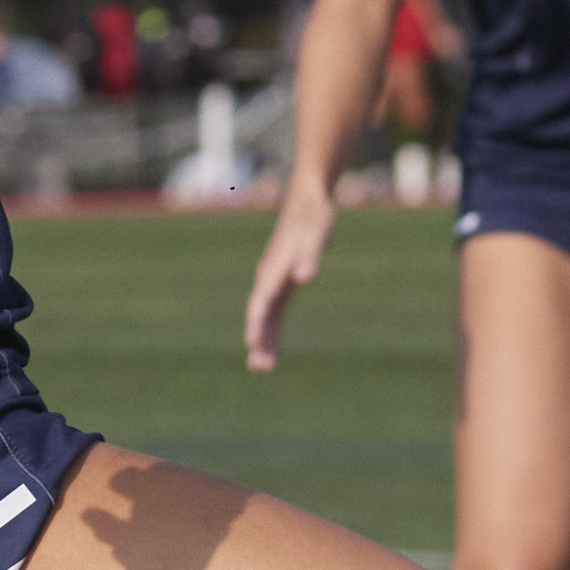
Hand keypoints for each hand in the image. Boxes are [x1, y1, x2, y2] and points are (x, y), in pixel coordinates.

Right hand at [245, 198, 333, 371]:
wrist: (308, 200)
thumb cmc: (313, 216)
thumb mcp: (317, 232)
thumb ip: (310, 255)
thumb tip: (305, 276)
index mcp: (275, 266)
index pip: (262, 299)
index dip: (257, 321)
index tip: (253, 343)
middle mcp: (269, 276)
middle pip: (260, 313)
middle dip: (258, 339)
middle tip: (260, 368)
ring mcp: (273, 280)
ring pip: (264, 316)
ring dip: (262, 340)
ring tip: (263, 368)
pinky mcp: (281, 283)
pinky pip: (273, 312)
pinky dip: (270, 330)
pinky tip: (269, 349)